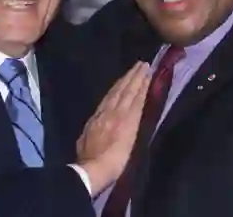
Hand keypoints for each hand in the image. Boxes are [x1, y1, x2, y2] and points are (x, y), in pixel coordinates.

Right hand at [76, 61, 150, 194]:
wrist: (93, 167)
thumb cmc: (88, 160)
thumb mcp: (84, 141)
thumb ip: (91, 131)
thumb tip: (93, 127)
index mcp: (97, 118)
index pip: (110, 98)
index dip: (119, 86)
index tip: (126, 77)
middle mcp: (107, 111)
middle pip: (120, 90)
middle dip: (130, 76)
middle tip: (140, 64)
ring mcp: (119, 114)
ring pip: (129, 91)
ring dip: (137, 78)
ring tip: (145, 67)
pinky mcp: (129, 120)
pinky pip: (137, 100)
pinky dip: (142, 89)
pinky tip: (148, 81)